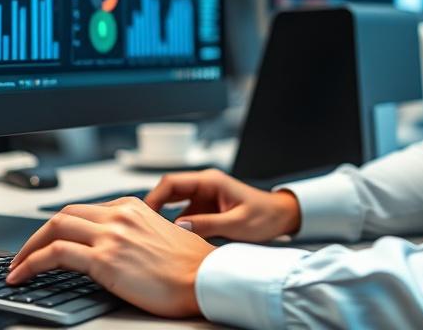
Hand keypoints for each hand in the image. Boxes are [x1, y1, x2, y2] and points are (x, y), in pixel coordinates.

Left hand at [6, 198, 214, 317]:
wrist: (206, 279)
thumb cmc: (192, 266)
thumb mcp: (161, 236)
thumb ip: (136, 233)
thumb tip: (118, 249)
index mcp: (132, 206)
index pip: (85, 211)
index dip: (62, 228)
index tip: (51, 243)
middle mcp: (119, 215)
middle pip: (64, 214)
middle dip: (38, 234)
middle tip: (25, 253)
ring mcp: (110, 235)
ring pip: (54, 229)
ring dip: (28, 248)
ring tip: (17, 267)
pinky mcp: (104, 259)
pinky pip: (54, 255)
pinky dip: (31, 263)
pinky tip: (21, 275)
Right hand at [144, 168, 301, 241]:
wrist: (280, 217)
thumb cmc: (263, 216)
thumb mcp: (237, 223)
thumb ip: (208, 224)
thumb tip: (179, 227)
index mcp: (210, 181)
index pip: (171, 182)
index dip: (154, 197)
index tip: (143, 216)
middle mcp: (203, 185)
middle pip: (168, 190)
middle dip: (153, 207)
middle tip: (142, 228)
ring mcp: (203, 197)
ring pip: (173, 203)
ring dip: (162, 217)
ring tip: (152, 236)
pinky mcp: (205, 209)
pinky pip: (182, 214)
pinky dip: (173, 225)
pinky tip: (169, 240)